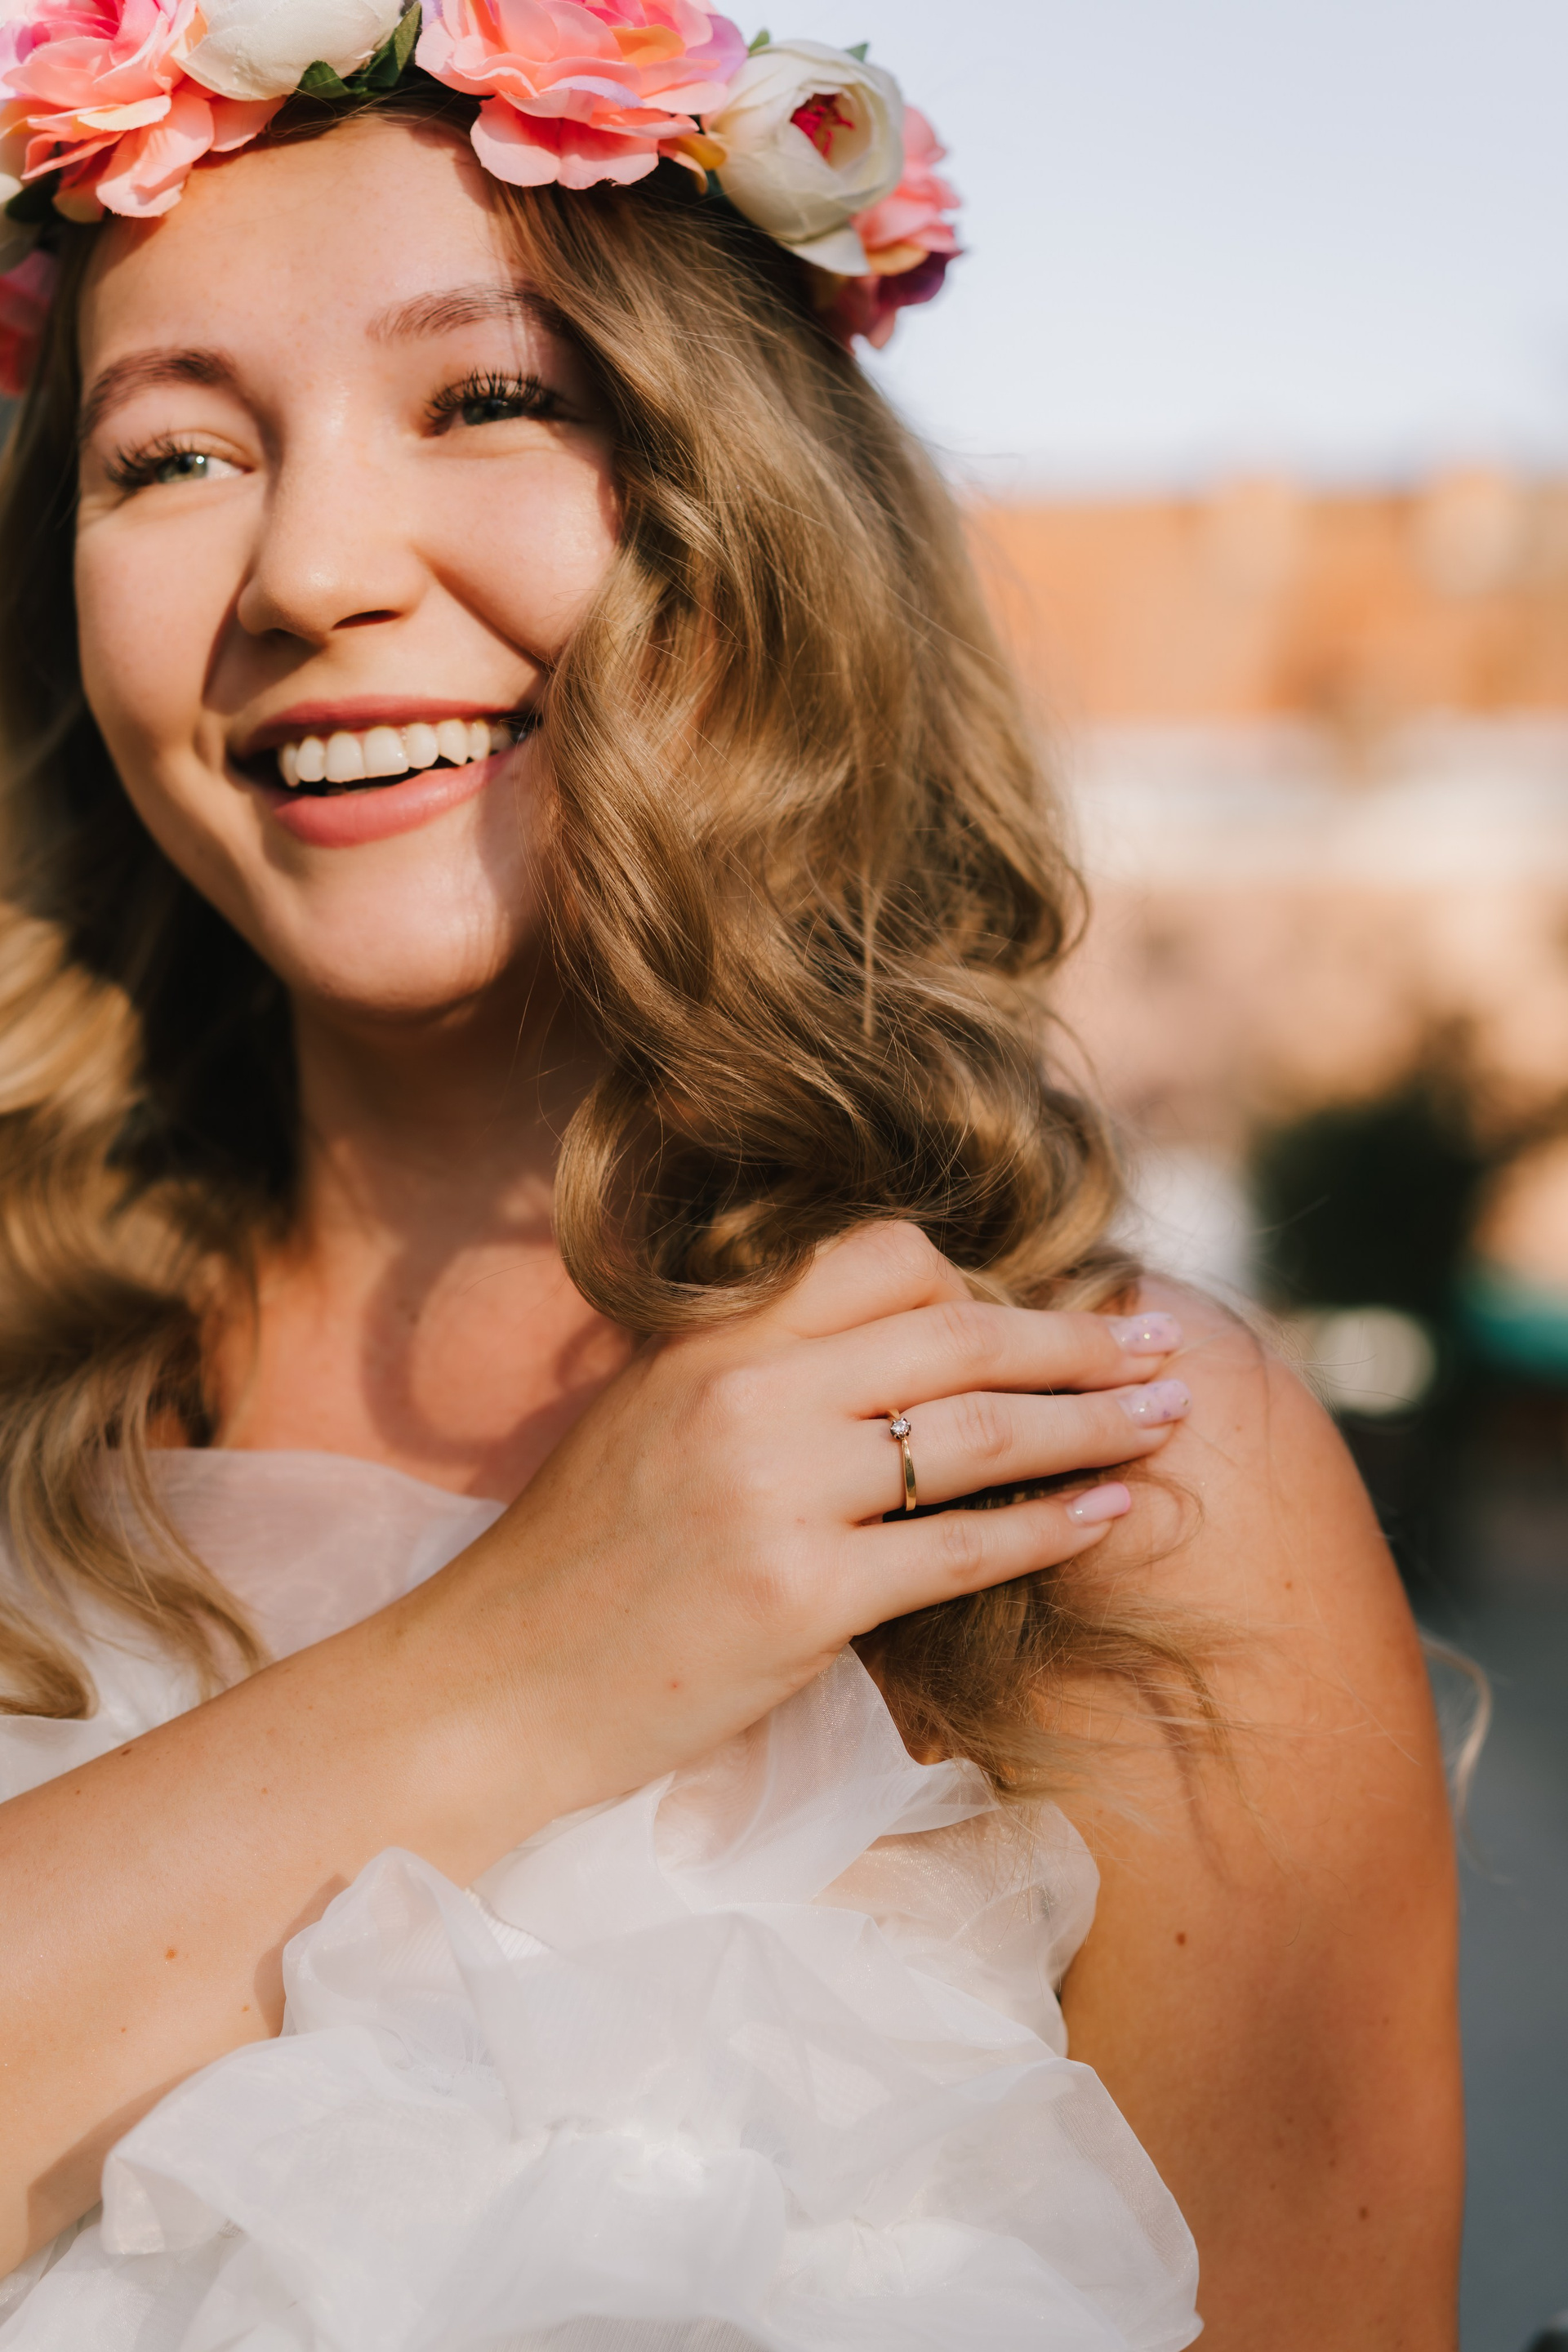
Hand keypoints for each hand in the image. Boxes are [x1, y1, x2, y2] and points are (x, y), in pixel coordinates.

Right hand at [447, 1222, 1189, 1811]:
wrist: (488, 1688)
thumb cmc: (573, 1568)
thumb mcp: (647, 1422)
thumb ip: (757, 1374)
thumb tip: (894, 1358)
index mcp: (710, 1341)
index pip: (880, 1258)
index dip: (980, 1281)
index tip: (1045, 1313)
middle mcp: (746, 1395)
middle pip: (958, 1335)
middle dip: (1079, 1342)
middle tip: (1163, 1345)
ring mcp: (774, 1495)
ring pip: (979, 1435)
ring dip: (1094, 1423)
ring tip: (1170, 1419)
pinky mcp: (800, 1600)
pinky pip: (963, 1550)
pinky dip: (1053, 1527)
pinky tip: (1111, 1514)